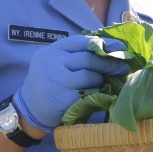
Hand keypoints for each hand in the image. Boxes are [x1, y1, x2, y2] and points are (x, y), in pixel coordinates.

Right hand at [14, 35, 128, 131]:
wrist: (29, 109)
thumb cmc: (49, 83)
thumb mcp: (55, 64)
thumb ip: (75, 55)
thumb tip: (109, 49)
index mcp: (51, 51)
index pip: (80, 41)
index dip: (103, 43)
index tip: (120, 47)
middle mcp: (51, 63)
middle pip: (88, 59)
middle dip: (108, 62)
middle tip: (122, 66)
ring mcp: (55, 80)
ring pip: (89, 76)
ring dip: (101, 80)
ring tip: (103, 82)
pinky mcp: (62, 98)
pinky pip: (87, 93)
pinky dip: (96, 93)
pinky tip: (98, 94)